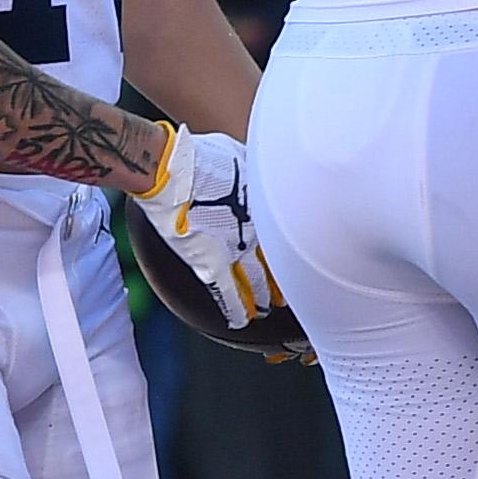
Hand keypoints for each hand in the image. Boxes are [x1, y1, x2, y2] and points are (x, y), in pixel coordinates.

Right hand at [128, 123, 281, 328]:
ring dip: (265, 297)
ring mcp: (234, 251)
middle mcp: (256, 233)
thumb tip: (254, 164)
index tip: (305, 255)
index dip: (297, 247)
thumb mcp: (239, 156)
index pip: (289, 234)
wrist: (172, 173)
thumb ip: (250, 169)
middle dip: (287, 277)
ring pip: (258, 283)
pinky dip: (235, 310)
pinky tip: (240, 322)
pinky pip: (227, 294)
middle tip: (294, 287)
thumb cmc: (204, 157)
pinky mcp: (210, 264)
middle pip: (279, 262)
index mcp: (264, 208)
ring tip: (270, 307)